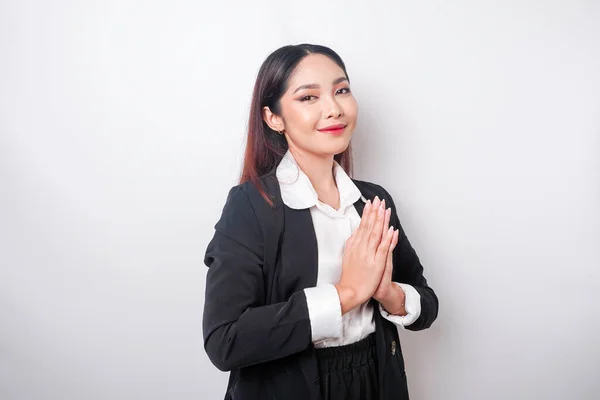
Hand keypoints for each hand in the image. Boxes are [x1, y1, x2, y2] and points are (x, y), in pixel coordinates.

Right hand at [335, 196, 394, 313]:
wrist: (350, 291)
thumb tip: (356, 231)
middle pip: (369, 226)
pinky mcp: (376, 263)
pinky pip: (383, 248)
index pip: (362, 225)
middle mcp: (360, 247)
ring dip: (381, 221)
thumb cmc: (350, 275)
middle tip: (378, 200)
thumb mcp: (347, 255)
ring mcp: (368, 255)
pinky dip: (387, 238)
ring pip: (376, 234)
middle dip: (374, 212)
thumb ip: (353, 242)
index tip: (371, 203)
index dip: (367, 213)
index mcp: (354, 245)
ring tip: (384, 209)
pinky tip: (391, 230)